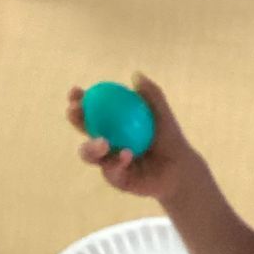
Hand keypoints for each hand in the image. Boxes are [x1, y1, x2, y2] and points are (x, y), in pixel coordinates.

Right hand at [68, 73, 203, 205]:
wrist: (179, 167)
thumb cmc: (169, 138)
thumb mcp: (162, 114)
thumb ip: (151, 95)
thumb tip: (136, 75)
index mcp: (111, 123)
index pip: (91, 109)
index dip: (80, 100)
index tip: (76, 91)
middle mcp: (104, 141)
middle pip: (83, 130)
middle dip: (75, 119)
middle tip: (75, 112)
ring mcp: (107, 161)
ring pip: (89, 154)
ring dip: (91, 147)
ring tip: (103, 142)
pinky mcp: (114, 179)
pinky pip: (110, 171)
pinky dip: (117, 162)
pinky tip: (126, 155)